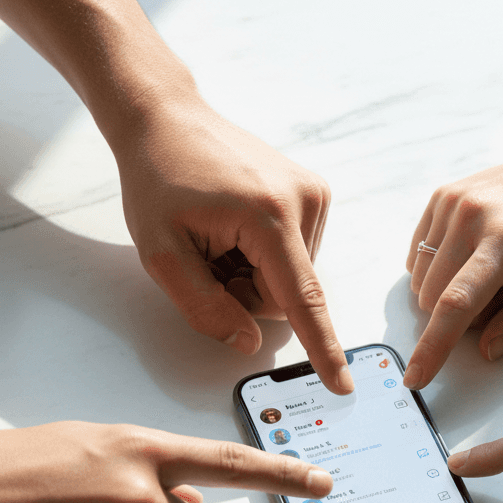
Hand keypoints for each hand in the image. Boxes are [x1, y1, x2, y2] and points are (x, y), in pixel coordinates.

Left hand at [114, 94, 352, 394]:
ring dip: (253, 272)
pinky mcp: (313, 193)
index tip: (342, 384)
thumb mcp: (162, 254)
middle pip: (286, 294)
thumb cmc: (159, 177)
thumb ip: (205, 307)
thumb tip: (248, 344)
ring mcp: (313, 194)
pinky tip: (237, 226)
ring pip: (290, 278)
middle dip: (247, 292)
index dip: (321, 349)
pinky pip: (293, 255)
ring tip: (221, 234)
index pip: (301, 300)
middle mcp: (304, 201)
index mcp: (268, 216)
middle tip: (209, 256)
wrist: (167, 118)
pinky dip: (263, 255)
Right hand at [401, 139, 502, 389]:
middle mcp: (471, 217)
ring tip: (493, 271)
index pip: (456, 305)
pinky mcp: (441, 197)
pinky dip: (440, 270)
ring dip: (450, 292)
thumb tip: (488, 349)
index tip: (415, 379)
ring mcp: (451, 203)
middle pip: (434, 299)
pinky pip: (418, 257)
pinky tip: (473, 256)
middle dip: (461, 315)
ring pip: (422, 281)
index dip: (433, 349)